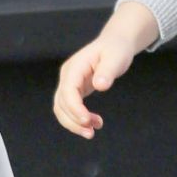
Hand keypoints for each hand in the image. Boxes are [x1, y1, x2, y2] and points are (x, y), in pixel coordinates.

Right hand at [53, 2, 160, 138]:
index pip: (68, 91)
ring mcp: (69, 83)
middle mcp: (68, 76)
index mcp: (74, 67)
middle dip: (73, 121)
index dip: (75, 108)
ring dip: (74, 123)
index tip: (87, 121)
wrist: (115, 44)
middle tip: (91, 132)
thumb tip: (100, 85)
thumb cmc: (116, 49)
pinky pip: (70, 108)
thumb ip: (108, 71)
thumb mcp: (116, 58)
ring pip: (62, 109)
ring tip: (93, 131)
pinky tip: (94, 123)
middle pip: (60, 104)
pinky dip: (78, 119)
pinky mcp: (75, 90)